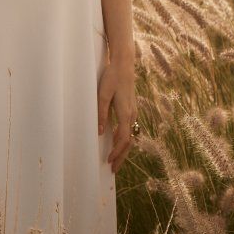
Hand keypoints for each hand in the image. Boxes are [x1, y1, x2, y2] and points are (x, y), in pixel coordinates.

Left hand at [98, 45, 137, 174]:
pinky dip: (125, 141)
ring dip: (123, 150)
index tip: (108, 161)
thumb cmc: (112, 77)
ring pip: (130, 136)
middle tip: (113, 169)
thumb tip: (100, 132)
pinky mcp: (131, 109)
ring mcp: (133, 112)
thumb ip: (101, 113)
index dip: (116, 152)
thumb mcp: (102, 94)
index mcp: (125, 113)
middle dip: (122, 157)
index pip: (123, 139)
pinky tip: (118, 144)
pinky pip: (129, 129)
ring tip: (115, 160)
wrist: (124, 63)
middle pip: (129, 142)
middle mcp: (132, 114)